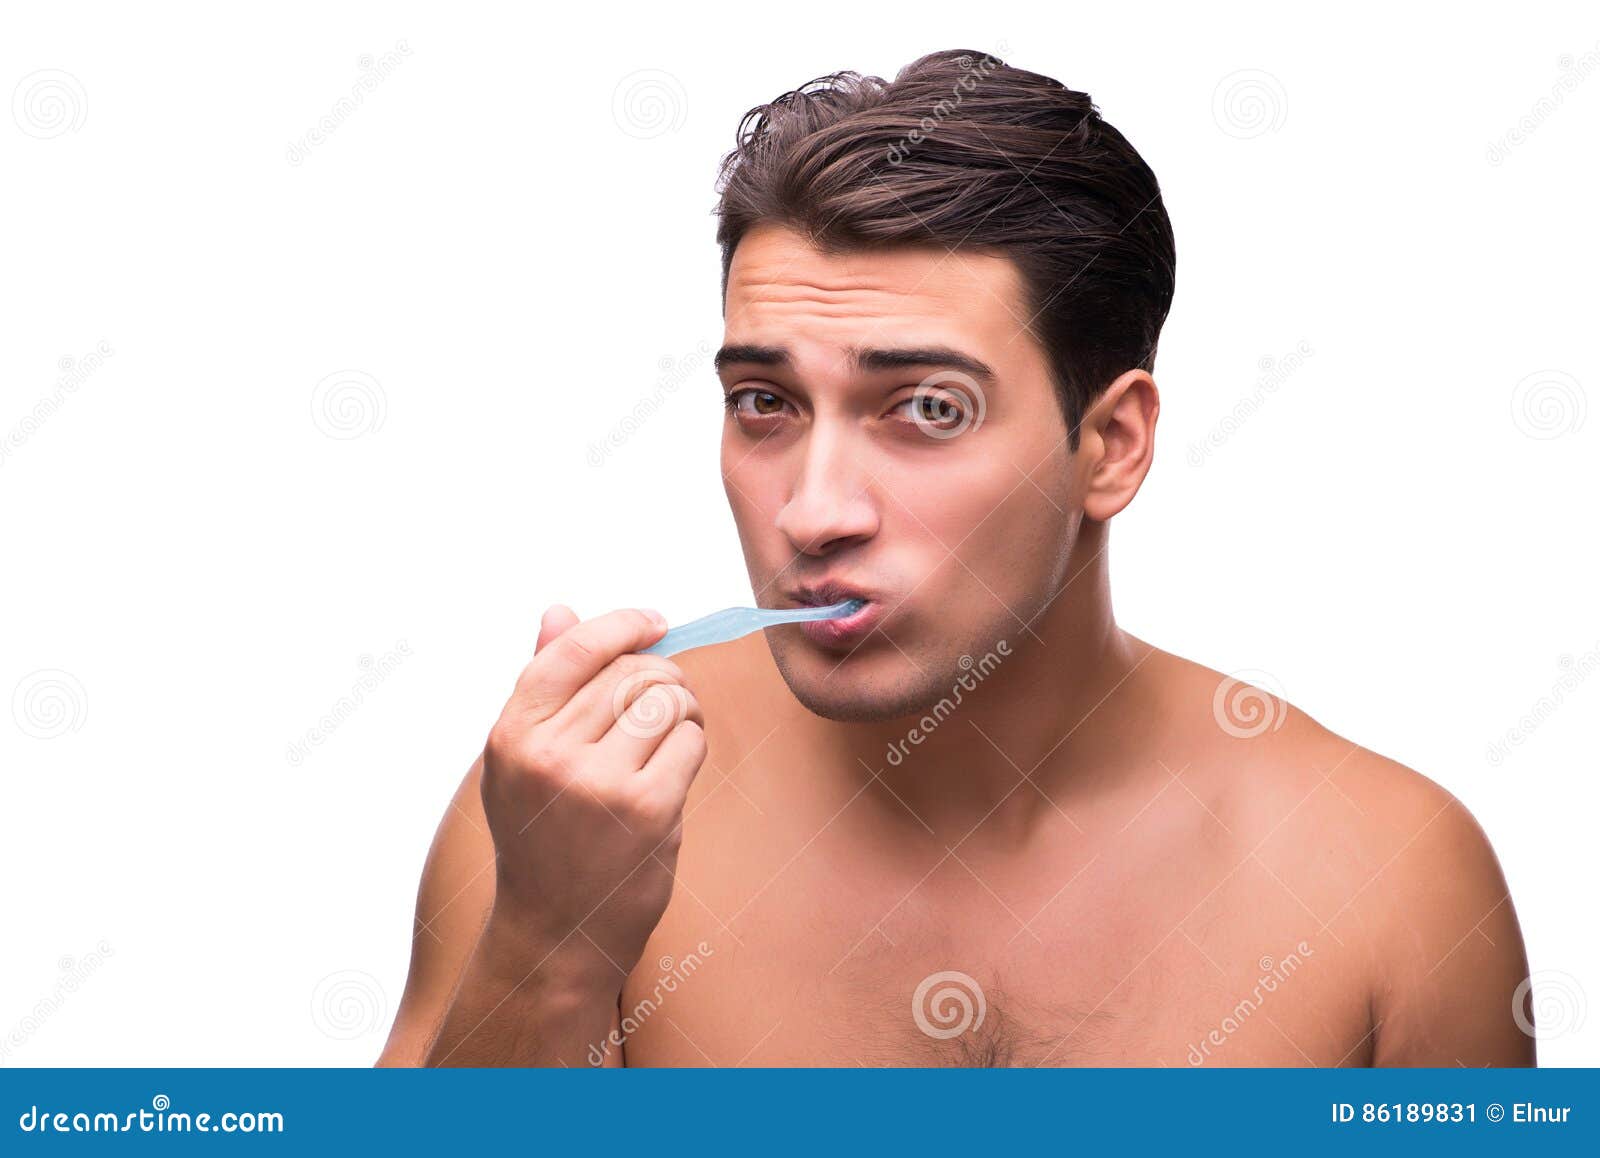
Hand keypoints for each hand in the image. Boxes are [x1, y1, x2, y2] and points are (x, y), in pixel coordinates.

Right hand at [478, 605, 706, 991]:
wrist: (555, 933)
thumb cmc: (542, 838)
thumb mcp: (521, 760)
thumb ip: (543, 683)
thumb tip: (560, 611)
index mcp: (512, 734)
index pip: (574, 649)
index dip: (622, 624)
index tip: (654, 622)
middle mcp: (549, 754)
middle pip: (632, 672)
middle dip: (662, 678)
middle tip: (665, 705)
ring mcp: (598, 783)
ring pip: (667, 700)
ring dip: (682, 710)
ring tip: (670, 737)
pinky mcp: (646, 810)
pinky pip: (689, 741)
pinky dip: (691, 747)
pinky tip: (672, 773)